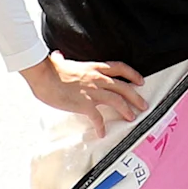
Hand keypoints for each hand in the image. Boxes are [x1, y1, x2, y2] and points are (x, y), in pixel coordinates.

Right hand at [22, 54, 146, 134]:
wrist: (43, 76)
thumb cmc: (49, 70)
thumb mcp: (61, 62)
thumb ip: (62, 60)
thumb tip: (57, 56)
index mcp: (94, 68)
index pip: (120, 68)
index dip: (133, 74)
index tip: (141, 81)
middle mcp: (98, 79)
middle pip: (124, 87)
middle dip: (136, 97)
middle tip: (143, 105)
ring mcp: (93, 91)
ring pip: (117, 100)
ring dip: (127, 110)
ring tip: (132, 117)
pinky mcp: (85, 104)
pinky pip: (97, 118)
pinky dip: (101, 126)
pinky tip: (102, 133)